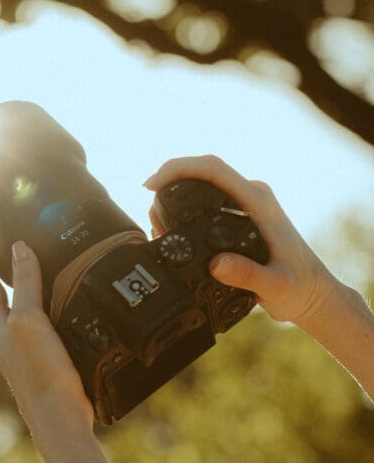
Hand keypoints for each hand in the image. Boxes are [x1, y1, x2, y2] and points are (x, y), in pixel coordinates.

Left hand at [0, 241, 93, 434]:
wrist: (60, 418)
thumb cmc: (39, 371)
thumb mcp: (28, 319)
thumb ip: (24, 284)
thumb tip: (18, 248)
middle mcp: (6, 340)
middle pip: (2, 301)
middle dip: (5, 280)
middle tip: (10, 258)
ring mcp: (24, 354)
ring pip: (22, 318)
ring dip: (27, 299)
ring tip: (36, 281)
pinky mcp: (44, 365)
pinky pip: (42, 333)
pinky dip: (47, 319)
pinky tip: (60, 318)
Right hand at [143, 155, 334, 327]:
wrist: (312, 293)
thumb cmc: (298, 288)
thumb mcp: (276, 286)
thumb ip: (248, 275)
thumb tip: (216, 265)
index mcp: (259, 202)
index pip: (213, 170)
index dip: (178, 169)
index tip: (152, 185)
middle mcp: (252, 196)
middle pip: (203, 170)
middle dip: (169, 180)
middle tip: (150, 210)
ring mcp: (246, 203)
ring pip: (203, 183)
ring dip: (175, 193)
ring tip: (158, 225)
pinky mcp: (239, 214)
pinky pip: (206, 198)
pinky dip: (184, 206)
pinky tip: (171, 227)